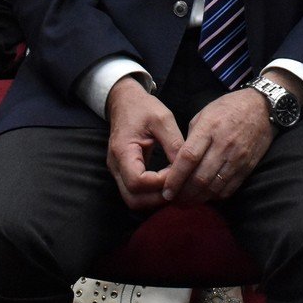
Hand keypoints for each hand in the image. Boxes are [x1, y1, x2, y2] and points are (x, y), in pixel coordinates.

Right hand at [106, 76, 184, 210]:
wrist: (124, 102)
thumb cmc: (143, 107)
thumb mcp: (163, 119)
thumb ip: (174, 144)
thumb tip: (186, 168)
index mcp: (122, 151)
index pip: (138, 182)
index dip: (160, 182)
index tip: (177, 172)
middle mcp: (116, 166)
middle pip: (133, 199)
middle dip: (158, 198)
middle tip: (179, 187)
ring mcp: (117, 172)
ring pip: (133, 200)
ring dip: (155, 199)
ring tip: (175, 187)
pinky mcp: (123, 173)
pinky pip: (135, 193)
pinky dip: (151, 194)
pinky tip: (168, 183)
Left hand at [161, 89, 273, 204]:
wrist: (262, 108)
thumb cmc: (228, 108)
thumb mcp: (203, 114)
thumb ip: (190, 139)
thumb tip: (178, 163)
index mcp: (209, 128)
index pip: (188, 158)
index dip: (175, 178)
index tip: (166, 190)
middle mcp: (224, 145)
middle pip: (200, 178)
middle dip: (183, 194)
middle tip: (172, 200)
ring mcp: (238, 158)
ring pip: (214, 188)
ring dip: (197, 199)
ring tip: (186, 202)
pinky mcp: (248, 167)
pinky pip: (229, 189)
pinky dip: (214, 197)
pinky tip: (205, 196)